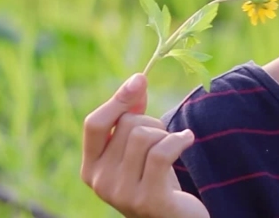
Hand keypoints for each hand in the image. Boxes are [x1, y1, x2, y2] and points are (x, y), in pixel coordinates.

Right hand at [81, 73, 208, 217]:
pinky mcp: (147, 199)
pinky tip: (188, 139)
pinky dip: (179, 140)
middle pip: (127, 125)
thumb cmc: (156, 179)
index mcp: (90, 168)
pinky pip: (161, 151)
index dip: (117, 99)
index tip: (140, 78)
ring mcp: (121, 193)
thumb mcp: (138, 149)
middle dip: (152, 123)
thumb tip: (137, 81)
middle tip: (164, 139)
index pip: (94, 124)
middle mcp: (100, 182)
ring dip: (166, 134)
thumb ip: (132, 117)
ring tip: (173, 147)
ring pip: (144, 136)